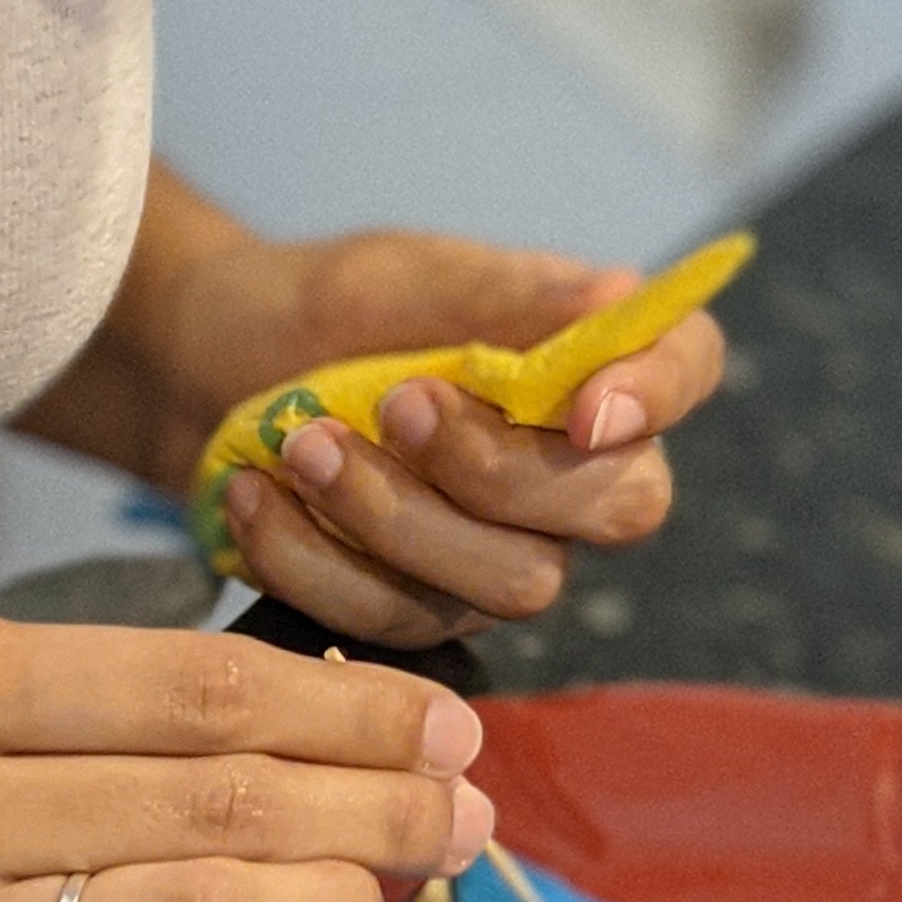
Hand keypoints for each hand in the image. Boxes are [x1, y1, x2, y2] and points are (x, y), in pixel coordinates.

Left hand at [199, 229, 728, 649]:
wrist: (212, 368)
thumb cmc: (332, 309)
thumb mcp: (406, 278)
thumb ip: (507, 296)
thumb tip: (619, 293)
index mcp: (592, 360)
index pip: (688, 367)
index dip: (660, 394)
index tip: (586, 408)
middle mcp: (577, 471)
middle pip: (617, 505)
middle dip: (502, 469)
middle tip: (398, 405)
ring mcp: (508, 555)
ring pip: (512, 583)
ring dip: (397, 519)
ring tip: (303, 447)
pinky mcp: (427, 614)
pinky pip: (401, 622)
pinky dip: (318, 560)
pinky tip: (259, 497)